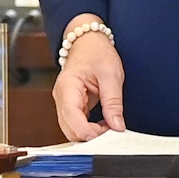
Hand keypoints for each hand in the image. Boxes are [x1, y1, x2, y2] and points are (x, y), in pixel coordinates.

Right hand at [52, 18, 125, 141]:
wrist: (87, 41)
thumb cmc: (96, 52)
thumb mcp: (111, 74)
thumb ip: (113, 102)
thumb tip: (117, 126)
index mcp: (67, 88)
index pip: (73, 122)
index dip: (92, 133)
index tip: (110, 131)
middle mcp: (61, 98)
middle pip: (70, 131)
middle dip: (91, 136)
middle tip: (112, 130)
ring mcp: (64, 103)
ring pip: (72, 131)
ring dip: (90, 134)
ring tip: (109, 125)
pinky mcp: (70, 106)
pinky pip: (76, 125)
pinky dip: (89, 129)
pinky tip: (103, 123)